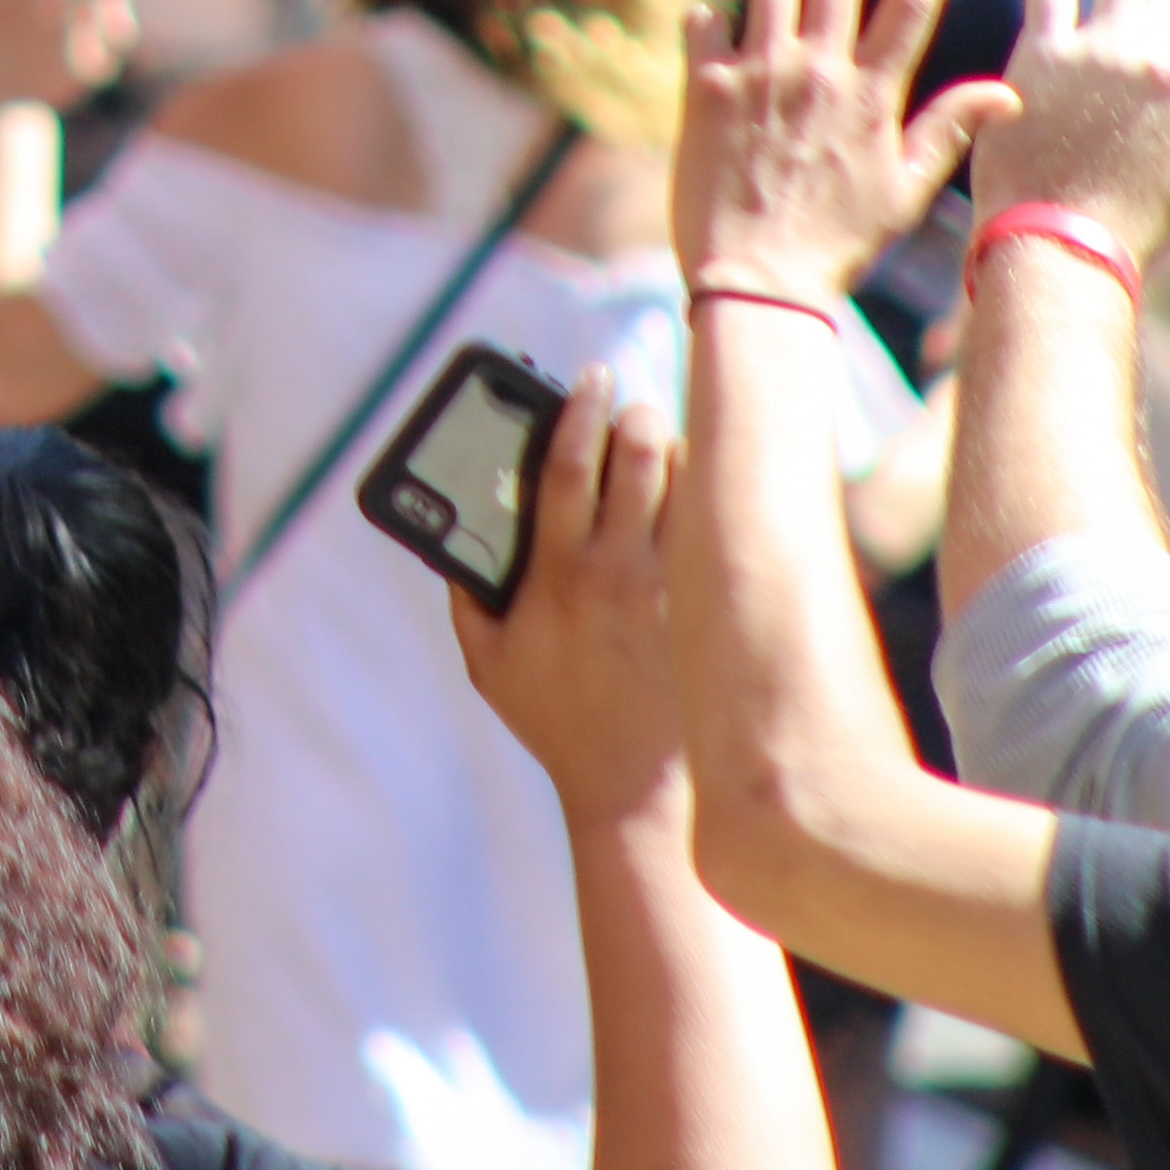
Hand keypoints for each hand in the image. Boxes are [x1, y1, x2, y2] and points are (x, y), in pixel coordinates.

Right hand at [457, 384, 683, 827]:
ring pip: (686, 489)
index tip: (586, 380)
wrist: (633, 789)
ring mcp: (671, 592)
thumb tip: (454, 541)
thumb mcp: (487, 663)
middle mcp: (616, 574)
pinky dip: (707, 501)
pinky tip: (698, 494)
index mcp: (556, 576)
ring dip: (674, 452)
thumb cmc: (556, 722)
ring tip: (660, 441)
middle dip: (635, 415)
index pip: (566, 469)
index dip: (574, 413)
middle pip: (636, 461)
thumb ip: (466, 599)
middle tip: (628, 400)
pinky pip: (715, 533)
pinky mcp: (708, 613)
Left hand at [675, 0, 962, 311]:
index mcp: (872, 94)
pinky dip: (709, 15)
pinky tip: (713, 28)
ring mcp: (758, 75)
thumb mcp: (906, 191)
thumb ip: (950, 130)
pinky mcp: (704, 90)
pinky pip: (702, 21)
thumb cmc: (838, 243)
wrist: (757, 283)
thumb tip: (1009, 91)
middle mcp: (817, 71)